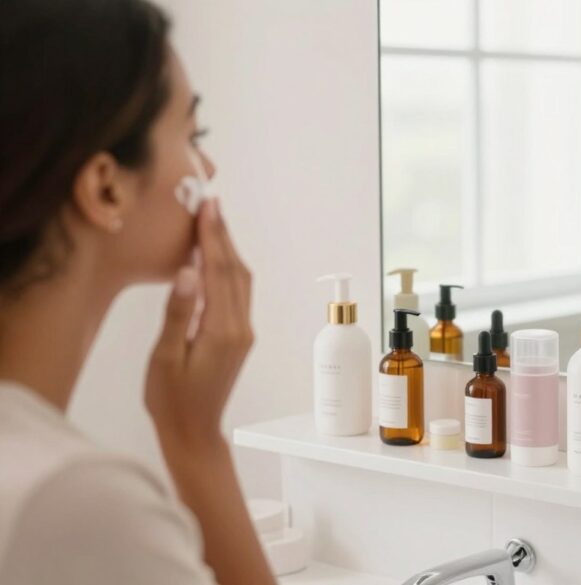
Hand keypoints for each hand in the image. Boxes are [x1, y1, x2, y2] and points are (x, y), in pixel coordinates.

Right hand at [145, 198, 253, 448]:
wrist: (194, 431)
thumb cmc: (171, 400)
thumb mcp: (166, 358)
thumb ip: (178, 314)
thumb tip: (188, 273)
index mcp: (222, 330)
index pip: (219, 272)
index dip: (213, 236)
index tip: (207, 206)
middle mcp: (240, 327)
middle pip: (234, 270)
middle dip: (222, 235)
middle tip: (210, 203)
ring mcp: (243, 332)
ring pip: (240, 281)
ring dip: (227, 250)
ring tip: (212, 221)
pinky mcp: (239, 337)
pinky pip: (238, 294)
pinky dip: (228, 269)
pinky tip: (214, 259)